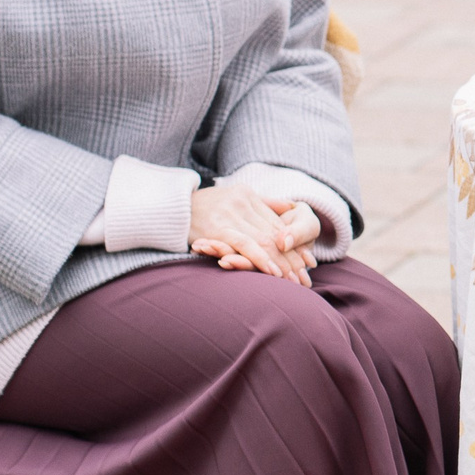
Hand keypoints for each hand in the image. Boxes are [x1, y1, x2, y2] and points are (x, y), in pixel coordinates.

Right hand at [190, 187, 318, 286]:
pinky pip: (244, 244)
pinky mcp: (218, 228)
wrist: (167, 206)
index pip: (277, 224)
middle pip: (274, 234)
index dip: (294, 244)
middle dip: (291, 258)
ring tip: (293, 280)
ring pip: (264, 240)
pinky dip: (260, 259)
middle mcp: (242, 202)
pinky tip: (272, 272)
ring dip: (280, 263)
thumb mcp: (233, 196)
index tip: (307, 261)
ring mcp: (230, 215)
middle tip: (305, 278)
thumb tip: (290, 208)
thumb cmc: (200, 206)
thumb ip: (261, 203)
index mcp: (247, 195)